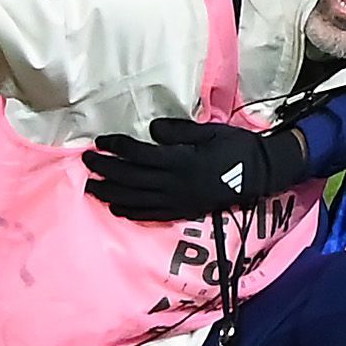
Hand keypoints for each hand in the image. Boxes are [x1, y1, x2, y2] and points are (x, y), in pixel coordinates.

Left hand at [80, 114, 299, 220]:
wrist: (260, 174)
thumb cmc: (235, 147)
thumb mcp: (210, 131)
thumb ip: (178, 131)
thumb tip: (151, 131)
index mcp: (179, 161)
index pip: (138, 155)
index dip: (116, 147)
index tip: (100, 141)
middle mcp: (174, 184)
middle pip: (130, 179)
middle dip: (105, 170)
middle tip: (86, 162)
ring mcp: (177, 201)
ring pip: (135, 200)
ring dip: (110, 194)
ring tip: (91, 188)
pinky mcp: (182, 212)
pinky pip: (150, 215)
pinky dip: (130, 212)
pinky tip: (116, 208)